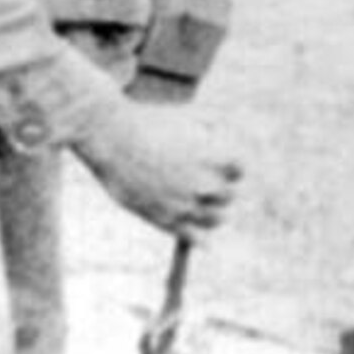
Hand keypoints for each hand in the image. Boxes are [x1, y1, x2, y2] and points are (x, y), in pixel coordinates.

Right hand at [74, 99, 242, 242]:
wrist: (113, 138)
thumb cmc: (149, 123)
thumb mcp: (187, 114)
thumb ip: (212, 124)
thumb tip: (226, 135)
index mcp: (211, 158)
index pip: (240, 170)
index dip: (233, 166)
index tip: (225, 164)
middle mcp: (202, 184)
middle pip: (230, 195)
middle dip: (224, 187)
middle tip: (213, 182)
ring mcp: (183, 204)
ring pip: (217, 219)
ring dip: (214, 211)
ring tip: (207, 206)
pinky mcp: (164, 220)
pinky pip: (194, 238)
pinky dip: (202, 238)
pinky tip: (204, 239)